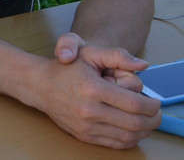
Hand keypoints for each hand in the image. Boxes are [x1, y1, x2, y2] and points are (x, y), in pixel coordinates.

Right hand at [31, 40, 160, 148]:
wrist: (39, 85)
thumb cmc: (65, 68)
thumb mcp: (89, 53)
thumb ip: (118, 55)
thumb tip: (142, 65)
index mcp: (92, 88)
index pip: (135, 104)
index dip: (152, 105)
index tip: (156, 102)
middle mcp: (89, 110)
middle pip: (135, 123)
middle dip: (153, 120)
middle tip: (156, 113)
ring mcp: (86, 126)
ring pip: (128, 136)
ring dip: (144, 131)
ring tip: (147, 121)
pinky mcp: (84, 136)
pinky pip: (115, 143)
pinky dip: (130, 139)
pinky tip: (133, 130)